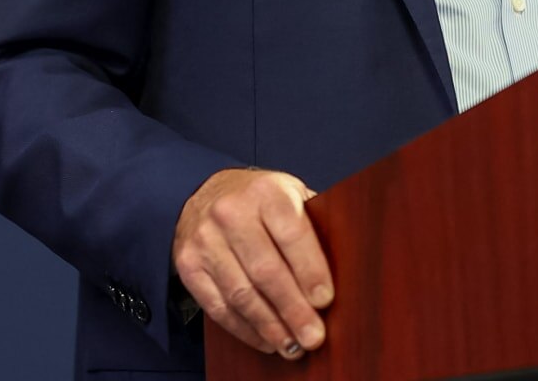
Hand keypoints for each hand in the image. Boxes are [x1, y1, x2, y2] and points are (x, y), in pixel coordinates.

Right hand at [172, 167, 333, 359]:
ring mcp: (205, 239)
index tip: (325, 300)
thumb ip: (313, 222)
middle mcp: (231, 213)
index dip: (310, 270)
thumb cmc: (258, 200)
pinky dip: (244, 329)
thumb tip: (348, 266)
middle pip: (266, 271)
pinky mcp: (189, 265)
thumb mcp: (289, 194)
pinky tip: (265, 339)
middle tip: (313, 336)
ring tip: (292, 345)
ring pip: (241, 294)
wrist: (204, 192)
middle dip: (293, 309)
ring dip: (270, 326)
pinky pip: (218, 307)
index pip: (292, 233)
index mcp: (265, 192)